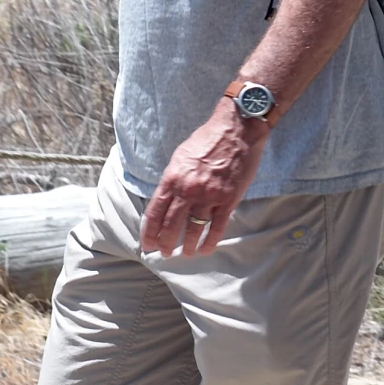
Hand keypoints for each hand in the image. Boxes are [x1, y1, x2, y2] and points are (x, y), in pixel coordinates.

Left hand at [141, 101, 267, 257]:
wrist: (236, 130)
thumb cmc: (207, 140)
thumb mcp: (180, 157)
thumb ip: (172, 180)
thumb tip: (166, 199)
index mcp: (172, 178)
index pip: (155, 212)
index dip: (150, 231)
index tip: (147, 243)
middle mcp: (188, 190)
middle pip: (172, 225)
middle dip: (166, 243)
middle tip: (164, 253)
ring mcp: (209, 196)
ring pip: (194, 229)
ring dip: (188, 245)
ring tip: (185, 253)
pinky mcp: (228, 199)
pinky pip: (217, 226)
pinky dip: (211, 240)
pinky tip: (206, 249)